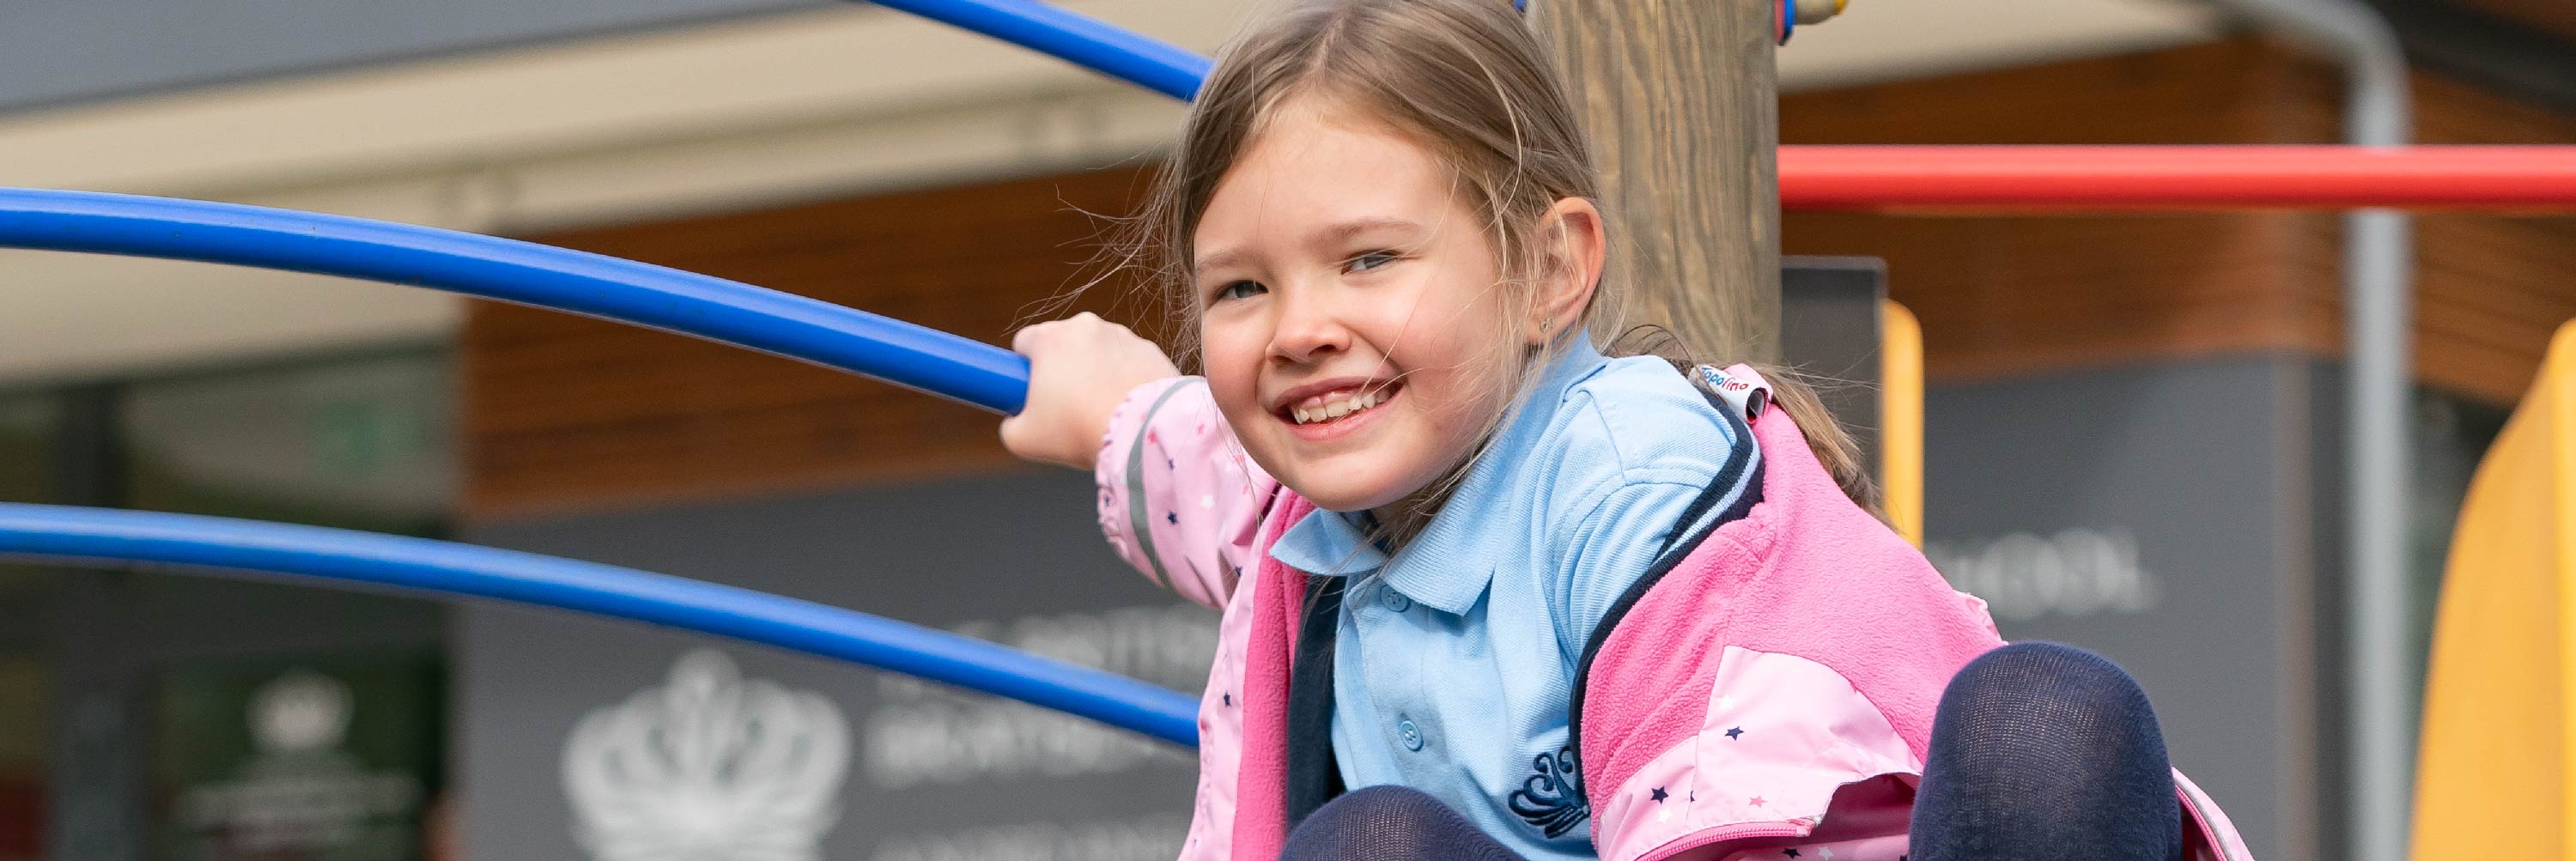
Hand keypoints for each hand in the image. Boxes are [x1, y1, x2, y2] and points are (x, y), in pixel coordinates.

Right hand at [1001, 312, 1180, 469]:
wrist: (1140, 434)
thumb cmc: (1077, 431)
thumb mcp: (1023, 439)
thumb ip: (1010, 424)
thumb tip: (1016, 420)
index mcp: (1049, 337)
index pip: (1024, 343)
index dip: (1024, 369)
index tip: (1032, 391)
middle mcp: (1085, 325)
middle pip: (1063, 344)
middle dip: (1061, 369)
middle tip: (1067, 406)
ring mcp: (1122, 335)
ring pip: (1098, 351)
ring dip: (1095, 372)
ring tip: (1100, 410)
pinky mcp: (1151, 350)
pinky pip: (1128, 361)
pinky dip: (1124, 378)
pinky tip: (1125, 406)